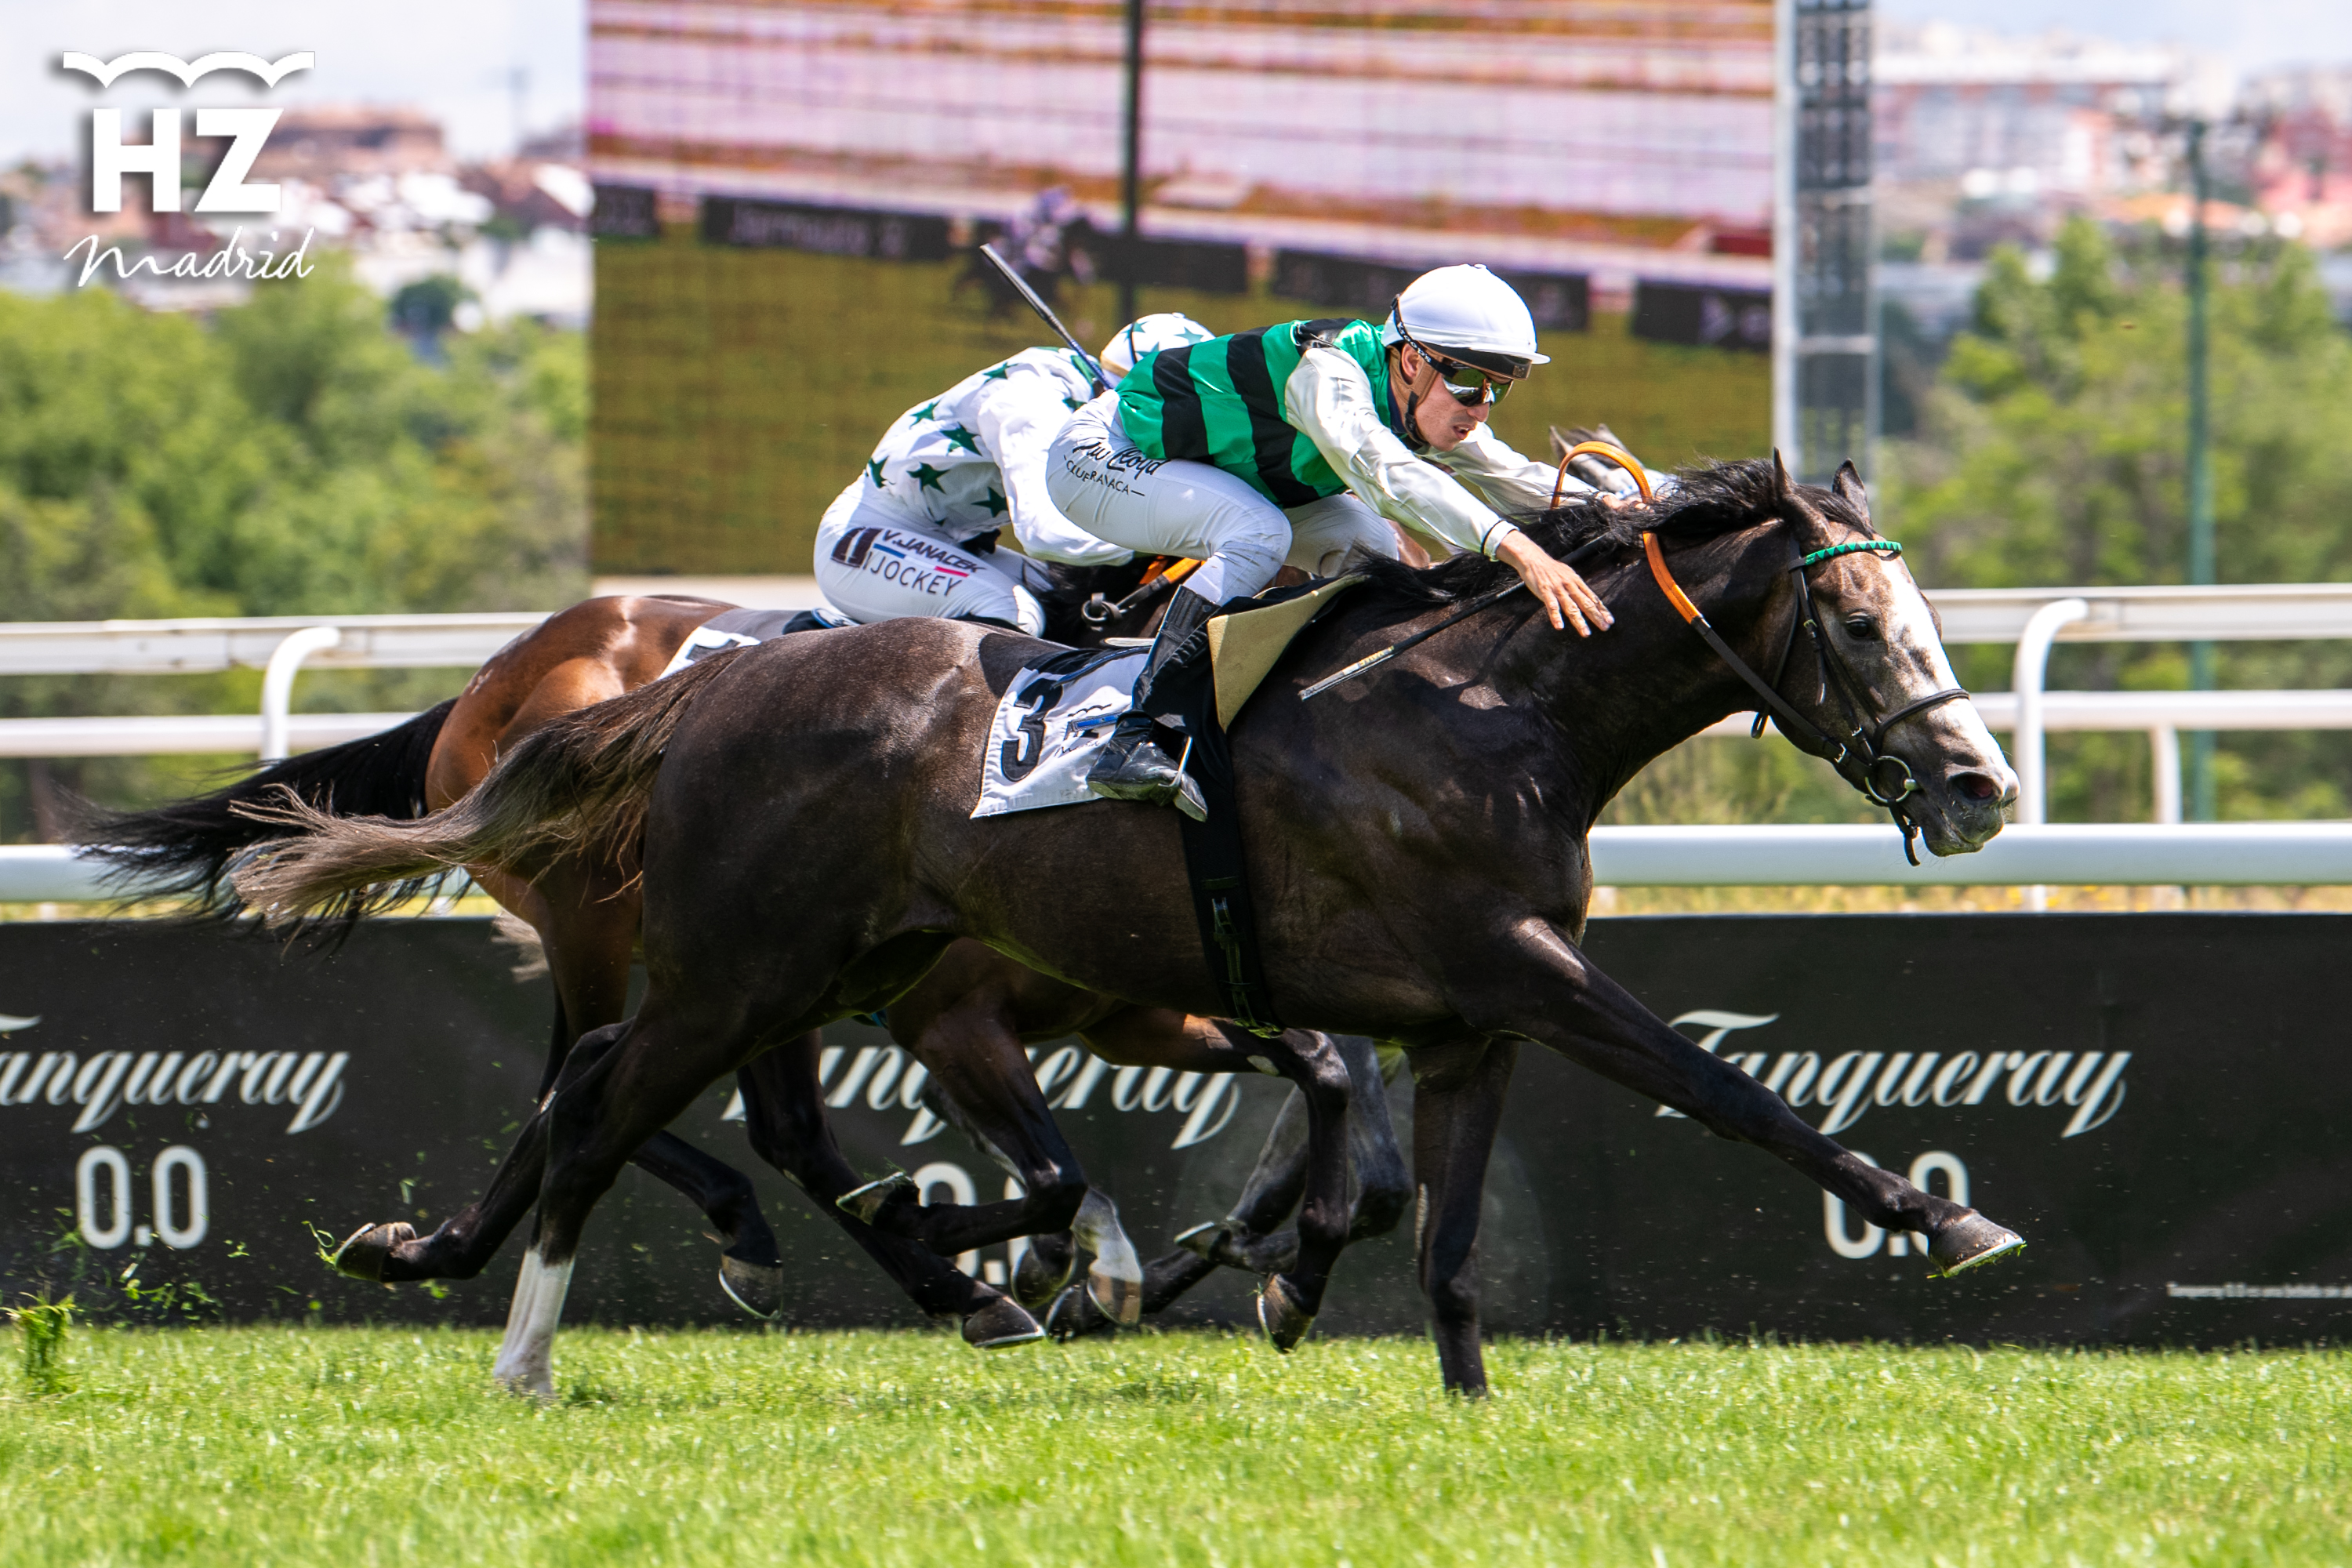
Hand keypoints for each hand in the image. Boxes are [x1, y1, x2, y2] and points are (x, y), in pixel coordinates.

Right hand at [1496, 531, 1613, 636]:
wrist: (1534, 559)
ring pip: (1571, 607)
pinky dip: (1556, 616)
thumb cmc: (1551, 568)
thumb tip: (1588, 596)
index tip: (1610, 620)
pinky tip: (1559, 626)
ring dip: (1579, 621)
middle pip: (1586, 604)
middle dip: (1596, 617)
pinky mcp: (1545, 591)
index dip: (1602, 610)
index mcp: (1576, 582)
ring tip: (1586, 633)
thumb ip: (1577, 586)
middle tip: (1605, 628)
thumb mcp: (1568, 575)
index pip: (1592, 598)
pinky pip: (1551, 606)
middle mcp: (1570, 586)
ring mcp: (1558, 589)